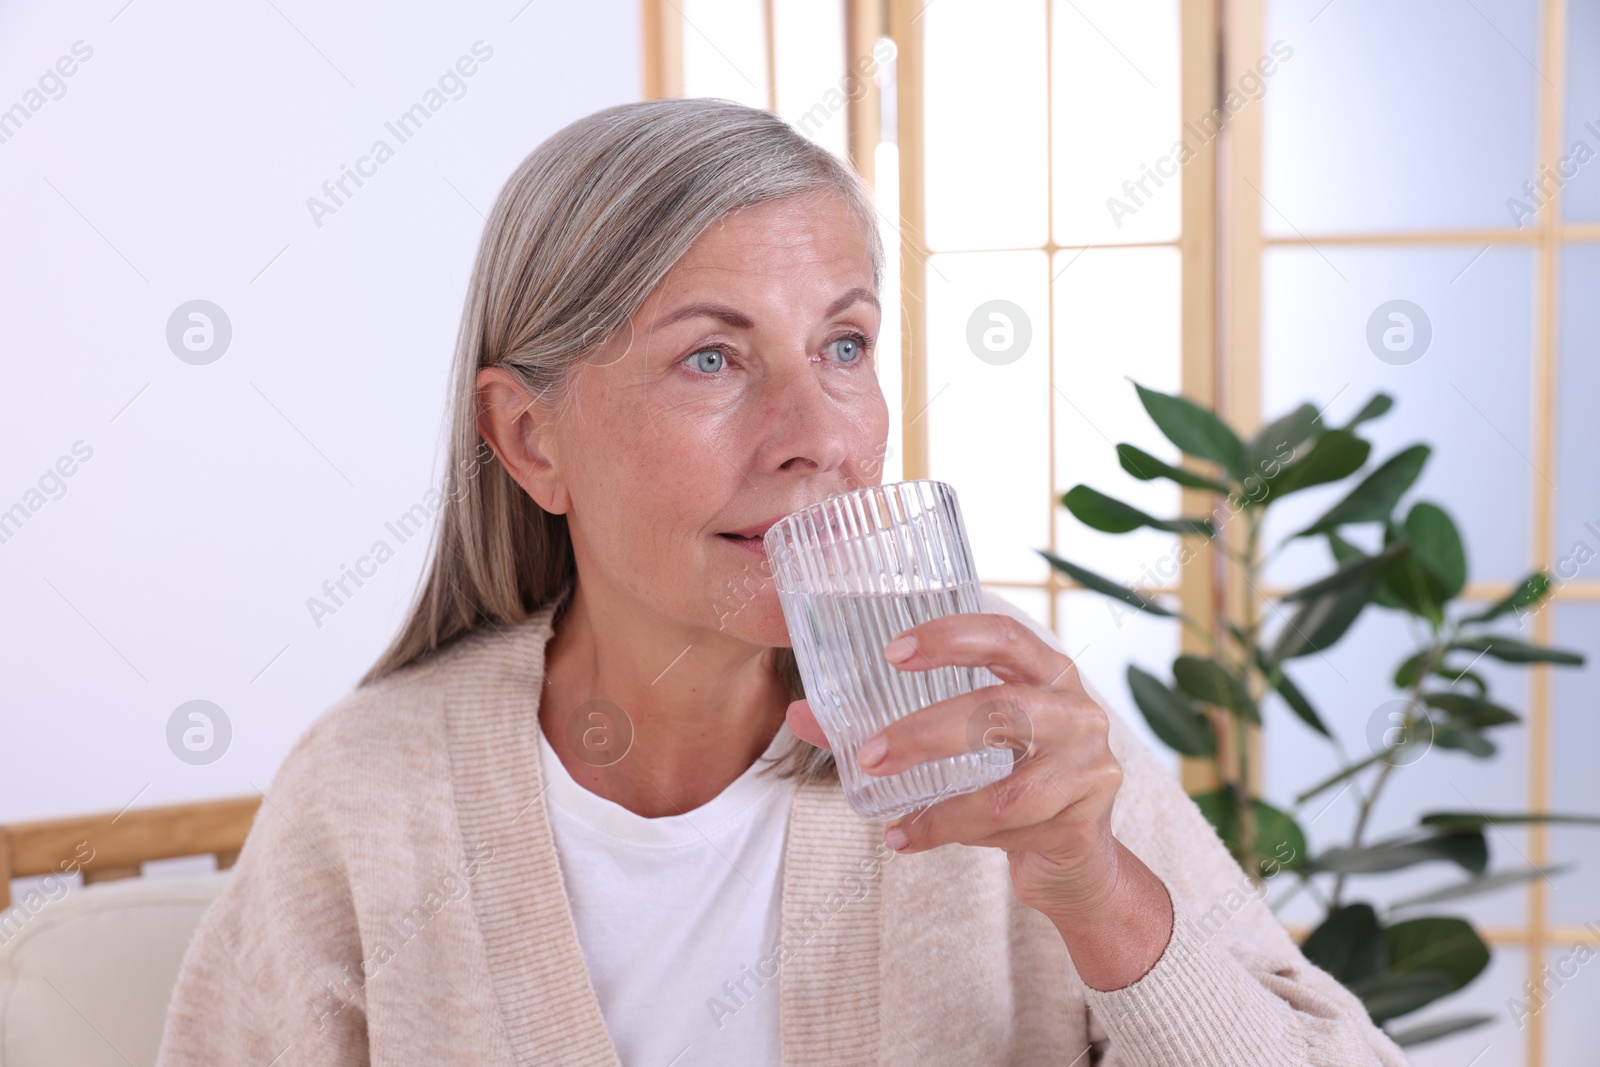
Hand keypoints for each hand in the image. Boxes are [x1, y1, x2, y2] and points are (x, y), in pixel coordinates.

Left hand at [785, 610, 1173, 988]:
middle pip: (1002, 707)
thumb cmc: (1010, 784)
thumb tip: (801, 715)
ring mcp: (1088, 767)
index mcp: (1046, 674)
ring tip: (888, 813)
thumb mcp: (961, 746)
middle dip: (926, 731)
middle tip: (870, 754)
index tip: (891, 653)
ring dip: (939, 804)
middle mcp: (1076, 711)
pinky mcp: (1083, 820)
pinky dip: (948, 833)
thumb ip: (885, 727)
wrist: (1076, 861)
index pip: (1004, 636)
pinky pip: (1007, 830)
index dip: (951, 637)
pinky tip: (907, 837)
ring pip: (1007, 787)